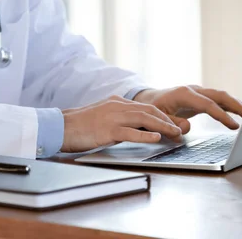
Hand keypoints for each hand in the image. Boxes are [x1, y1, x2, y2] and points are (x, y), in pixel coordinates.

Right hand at [60, 95, 182, 152]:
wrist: (60, 127)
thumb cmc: (80, 126)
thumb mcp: (103, 118)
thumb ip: (119, 120)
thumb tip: (137, 129)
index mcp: (116, 102)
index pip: (145, 107)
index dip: (162, 116)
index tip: (173, 125)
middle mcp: (116, 106)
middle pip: (148, 111)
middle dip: (167, 120)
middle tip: (180, 130)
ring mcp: (112, 117)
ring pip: (143, 119)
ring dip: (162, 126)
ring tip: (175, 134)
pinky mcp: (107, 130)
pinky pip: (130, 132)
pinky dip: (145, 135)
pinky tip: (156, 138)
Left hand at [134, 86, 241, 133]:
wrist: (149, 99)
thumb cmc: (153, 109)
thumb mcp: (157, 118)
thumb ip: (171, 123)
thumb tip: (187, 128)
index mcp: (183, 94)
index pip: (207, 104)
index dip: (222, 115)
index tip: (235, 126)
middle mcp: (193, 90)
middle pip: (219, 95)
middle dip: (236, 105)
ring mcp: (199, 92)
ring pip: (222, 96)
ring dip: (237, 105)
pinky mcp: (202, 97)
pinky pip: (219, 100)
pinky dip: (231, 106)